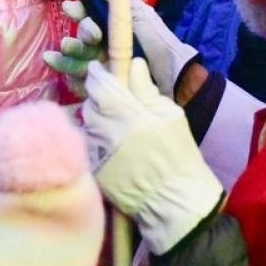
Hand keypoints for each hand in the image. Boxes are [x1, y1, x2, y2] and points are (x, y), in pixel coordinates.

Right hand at [49, 0, 198, 97]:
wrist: (176, 81)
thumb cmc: (161, 47)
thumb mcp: (144, 19)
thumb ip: (123, 2)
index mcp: (113, 30)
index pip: (89, 17)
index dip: (79, 12)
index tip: (72, 9)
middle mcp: (104, 48)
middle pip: (81, 39)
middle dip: (79, 35)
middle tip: (90, 37)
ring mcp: (101, 71)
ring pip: (76, 61)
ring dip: (67, 57)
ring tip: (63, 54)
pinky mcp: (101, 91)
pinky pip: (80, 84)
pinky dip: (71, 78)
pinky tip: (67, 74)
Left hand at [83, 58, 221, 254]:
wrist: (174, 201)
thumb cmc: (179, 156)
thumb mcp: (172, 117)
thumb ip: (147, 90)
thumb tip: (133, 64)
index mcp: (131, 115)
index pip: (101, 85)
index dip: (98, 74)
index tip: (100, 70)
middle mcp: (109, 132)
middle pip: (90, 103)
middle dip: (98, 97)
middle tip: (112, 101)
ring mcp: (97, 153)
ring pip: (86, 124)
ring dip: (96, 119)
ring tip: (113, 125)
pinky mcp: (92, 169)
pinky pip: (86, 145)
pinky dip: (94, 140)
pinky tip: (110, 145)